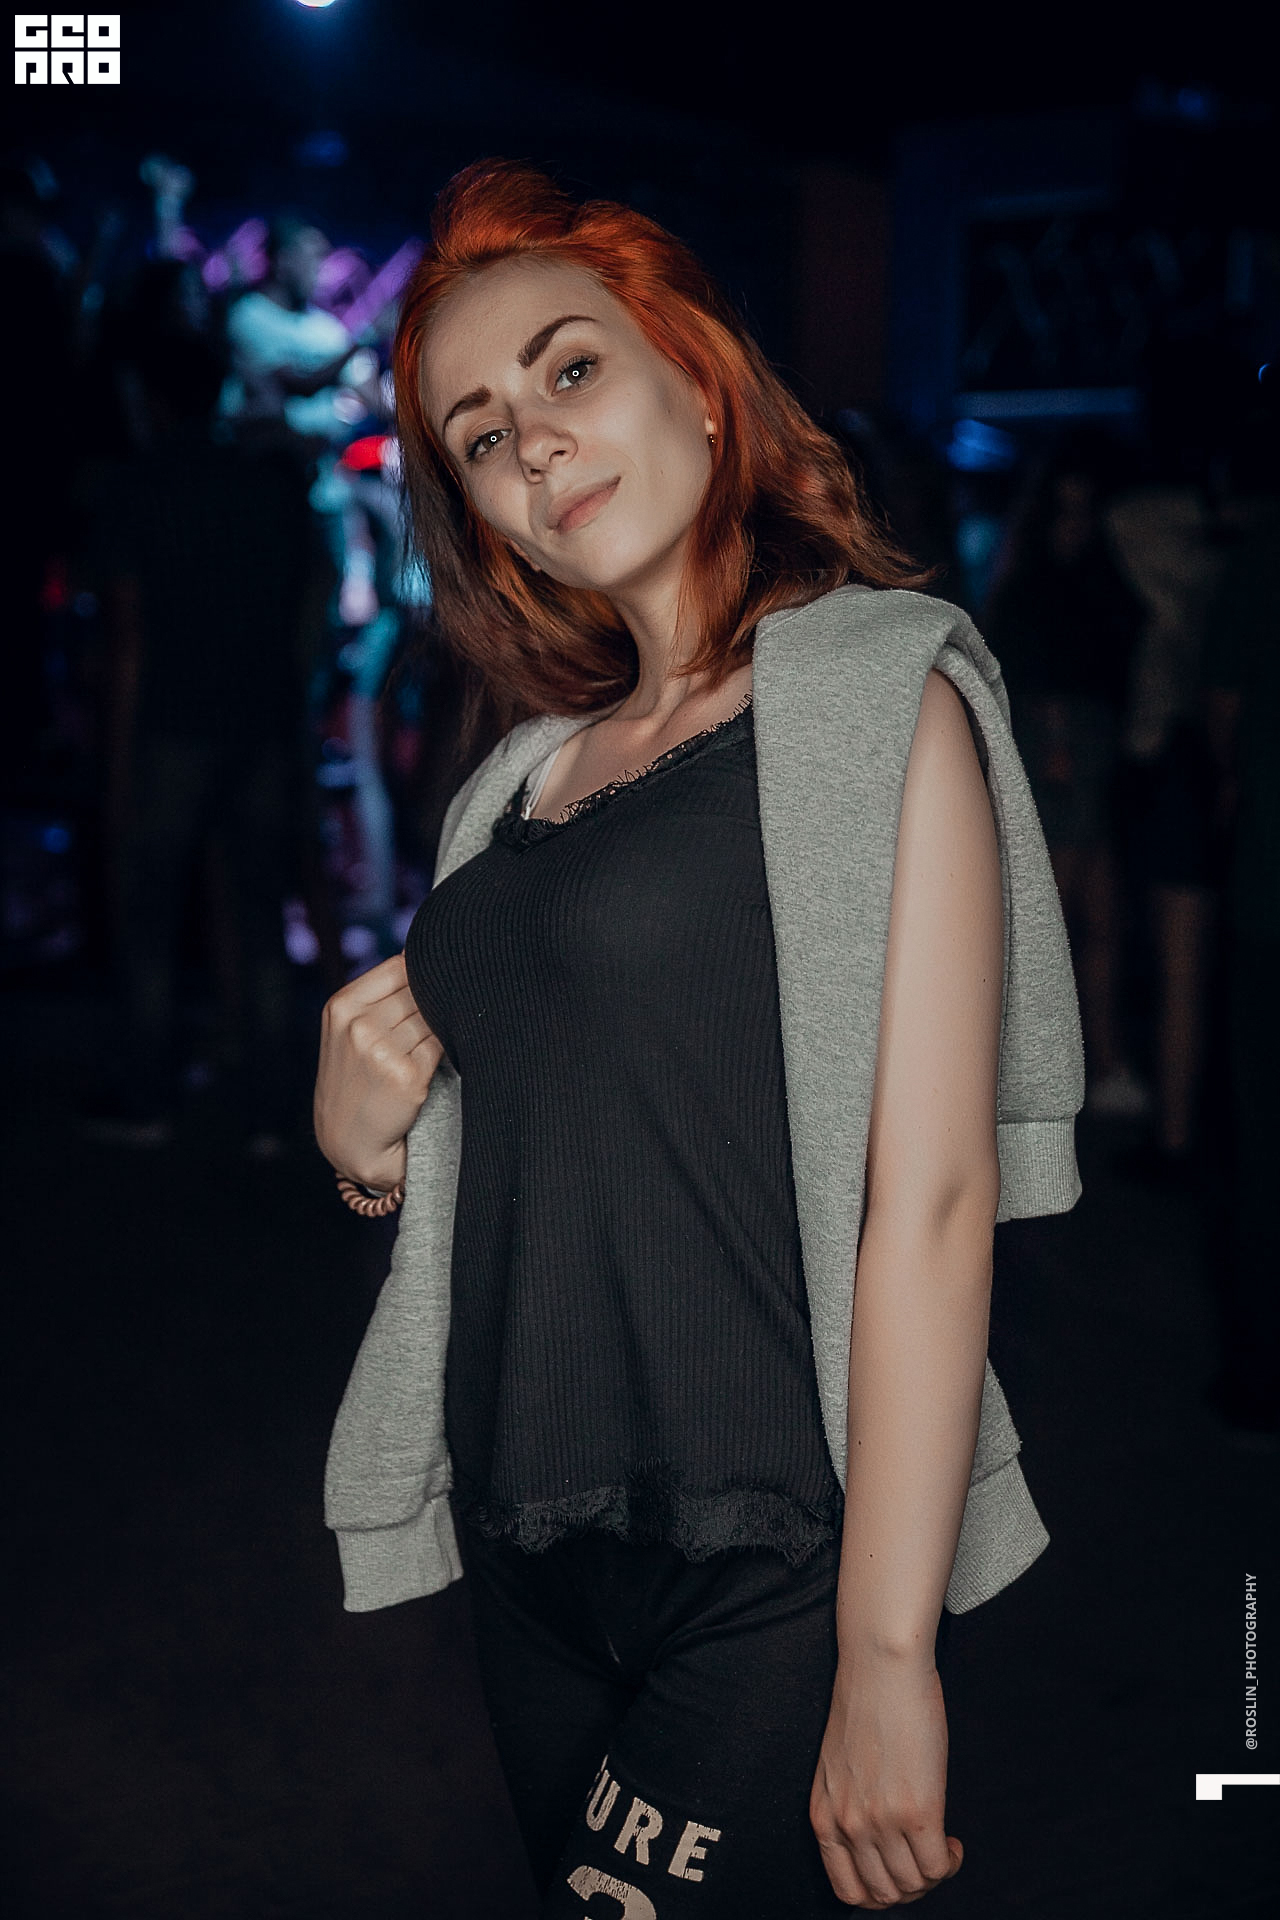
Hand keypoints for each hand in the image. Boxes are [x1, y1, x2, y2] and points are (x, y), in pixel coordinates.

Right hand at [314, 953, 441, 1193]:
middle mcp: (358, 1026)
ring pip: (434, 1017)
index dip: (425, 974)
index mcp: (342, 1006)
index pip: (400, 967)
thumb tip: (427, 958)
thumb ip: (380, 994)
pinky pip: (442, 1046)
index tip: (438, 982)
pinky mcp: (407, 1078)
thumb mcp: (348, 1030)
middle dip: (437, 1001)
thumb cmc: (355, 1078)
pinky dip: (449, 1048)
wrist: (349, 1139)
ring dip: (444, 1025)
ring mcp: (381, 1052)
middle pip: (420, 992)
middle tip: (444, 1013)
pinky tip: (440, 1058)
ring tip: (437, 1039)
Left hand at [810, 1655, 962, 1907]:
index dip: (880, 1894)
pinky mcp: (918, 1810)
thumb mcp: (837, 1766)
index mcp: (823, 1816)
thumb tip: (873, 1845)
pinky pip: (937, 1866)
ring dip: (933, 1875)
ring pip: (914, 1885)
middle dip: (911, 1888)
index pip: (848, 1890)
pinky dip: (950, 1863)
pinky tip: (953, 1843)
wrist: (880, 1664)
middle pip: (885, 1895)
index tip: (898, 1874)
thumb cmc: (864, 1704)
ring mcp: (882, 1820)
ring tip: (941, 1849)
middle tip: (925, 1862)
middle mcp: (848, 1825)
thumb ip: (847, 1806)